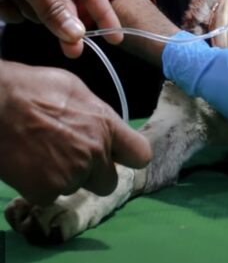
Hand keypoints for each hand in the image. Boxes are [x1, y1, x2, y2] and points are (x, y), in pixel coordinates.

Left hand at [0, 0, 122, 57]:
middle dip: (65, 26)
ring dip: (30, 13)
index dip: (104, 14)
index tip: (114, 37)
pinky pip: (20, 16)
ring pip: (42, 16)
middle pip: (68, 9)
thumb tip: (77, 35)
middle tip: (73, 51)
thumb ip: (55, 9)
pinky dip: (10, 11)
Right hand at [0, 60, 151, 205]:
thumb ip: (96, 113)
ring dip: (63, 178)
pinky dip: (39, 187)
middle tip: (73, 160)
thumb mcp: (76, 90)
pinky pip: (49, 197)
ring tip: (43, 155)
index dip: (129, 158)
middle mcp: (95, 152)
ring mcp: (71, 174)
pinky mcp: (46, 190)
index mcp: (106, 126)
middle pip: (109, 182)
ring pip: (76, 188)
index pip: (140, 155)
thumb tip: (103, 125)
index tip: (119, 158)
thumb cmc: (32, 88)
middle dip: (94, 175)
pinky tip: (29, 166)